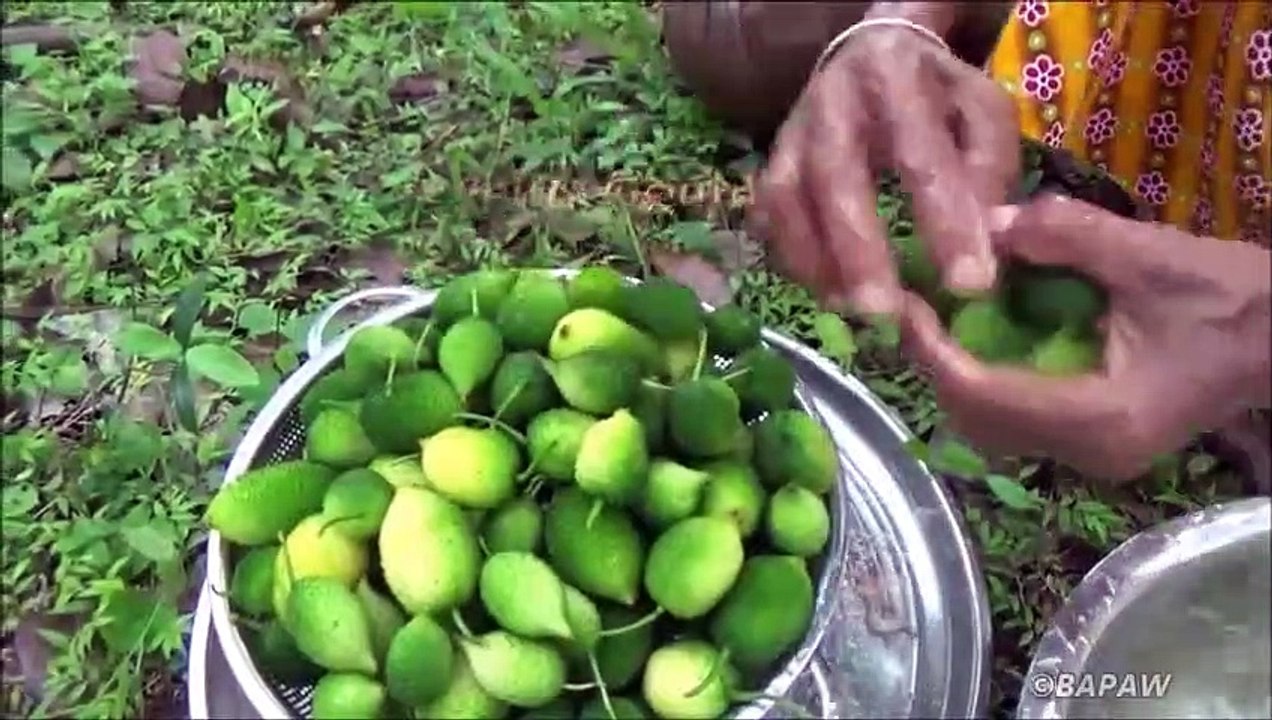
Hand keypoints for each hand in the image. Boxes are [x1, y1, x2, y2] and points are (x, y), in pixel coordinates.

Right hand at [754, 15, 1018, 315]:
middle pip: (835, 177)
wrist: (872, 52)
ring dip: (815, 260)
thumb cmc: (936, 92)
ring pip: (787, 199)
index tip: (972, 283)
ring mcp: (791, 133)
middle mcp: (831, 101)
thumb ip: (989, 167)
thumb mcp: (981, 109)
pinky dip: (793, 258)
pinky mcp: (772, 161)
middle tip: (887, 312)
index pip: (921, 153)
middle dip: (859, 249)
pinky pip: (768, 215)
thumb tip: (990, 235)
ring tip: (852, 311)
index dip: (945, 220)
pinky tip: (827, 291)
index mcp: (895, 75)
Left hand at [900, 195, 1271, 479]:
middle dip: (936, 365)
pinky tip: (982, 334)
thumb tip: (986, 221)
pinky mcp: (1096, 444)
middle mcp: (1088, 451)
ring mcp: (1092, 456)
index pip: (983, 394)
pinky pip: (1018, 421)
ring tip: (937, 317)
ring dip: (957, 376)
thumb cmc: (1233, 298)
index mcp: (1100, 416)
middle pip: (977, 420)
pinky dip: (988, 381)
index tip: (906, 304)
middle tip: (912, 306)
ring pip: (992, 429)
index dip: (933, 350)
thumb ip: (1066, 236)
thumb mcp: (1151, 255)